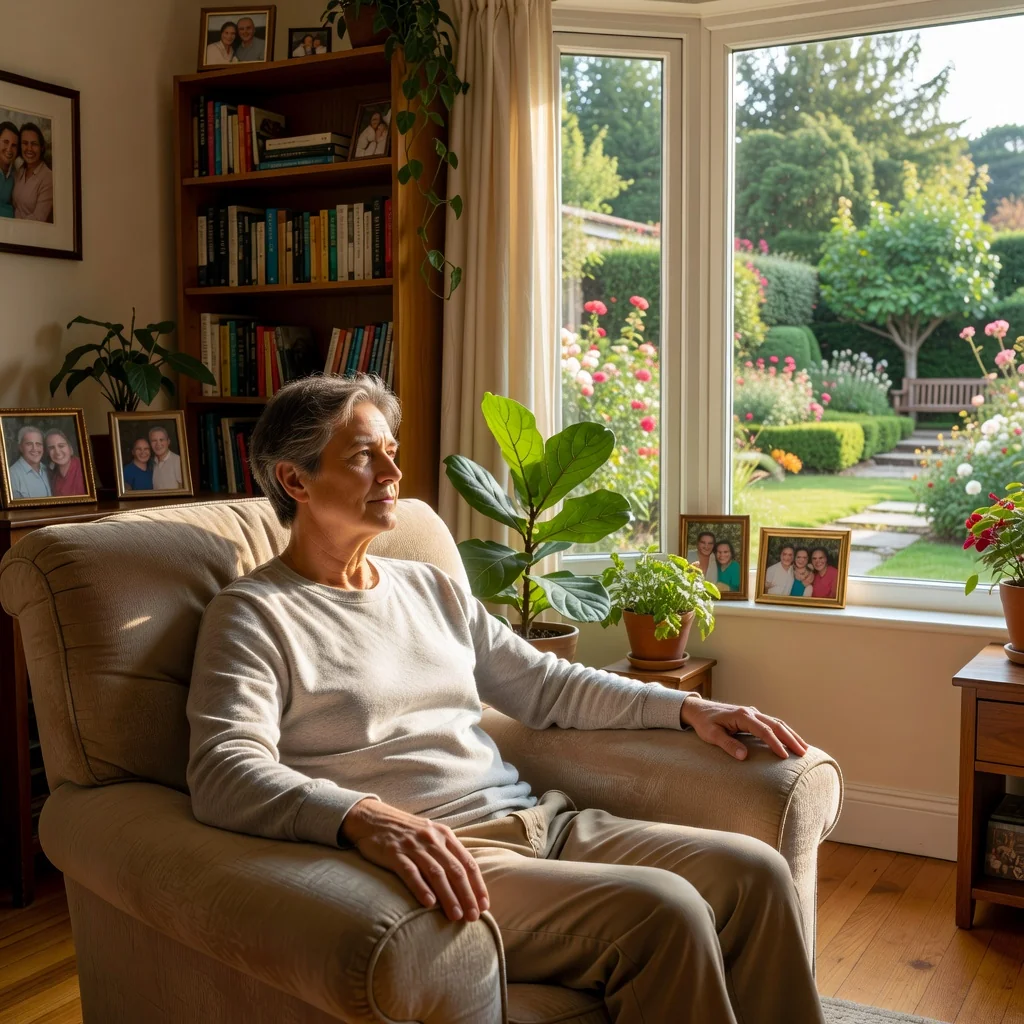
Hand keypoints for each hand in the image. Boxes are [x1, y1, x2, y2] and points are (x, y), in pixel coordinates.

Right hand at [341, 798, 489, 922]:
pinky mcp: (394, 853)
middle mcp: (432, 839)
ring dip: (448, 896)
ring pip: (436, 873)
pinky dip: (421, 888)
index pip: (468, 862)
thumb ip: (446, 853)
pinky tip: (429, 903)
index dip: (478, 885)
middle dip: (467, 895)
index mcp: (444, 835)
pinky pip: (410, 872)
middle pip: (455, 870)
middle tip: (473, 917)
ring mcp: (413, 846)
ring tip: (456, 915)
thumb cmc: (406, 832)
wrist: (373, 818)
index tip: (485, 906)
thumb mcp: (430, 836)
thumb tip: (465, 881)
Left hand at [681, 696, 807, 760]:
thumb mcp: (711, 735)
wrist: (698, 710)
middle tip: (804, 753)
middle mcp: (750, 712)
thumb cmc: (704, 723)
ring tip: (804, 748)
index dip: (775, 743)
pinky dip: (784, 731)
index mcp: (742, 715)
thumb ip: (727, 744)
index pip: (763, 730)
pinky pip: (772, 723)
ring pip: (777, 722)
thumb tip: (743, 756)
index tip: (785, 756)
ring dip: (791, 734)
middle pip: (776, 725)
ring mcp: (753, 713)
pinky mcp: (753, 717)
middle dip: (791, 738)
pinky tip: (791, 740)